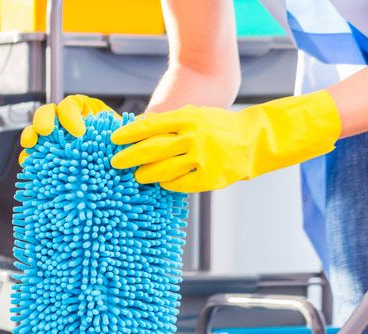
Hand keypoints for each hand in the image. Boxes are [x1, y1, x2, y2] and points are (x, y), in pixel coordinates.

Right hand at [19, 94, 115, 164]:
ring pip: (36, 130)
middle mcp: (64, 120)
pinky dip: (30, 158)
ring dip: (31, 136)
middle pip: (48, 112)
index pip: (71, 105)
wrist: (118, 160)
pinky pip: (34, 153)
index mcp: (83, 110)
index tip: (80, 132)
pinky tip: (29, 165)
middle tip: (46, 132)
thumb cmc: (122, 144)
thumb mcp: (124, 135)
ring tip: (30, 146)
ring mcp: (53, 136)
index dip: (71, 115)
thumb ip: (124, 133)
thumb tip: (130, 138)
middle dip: (44, 120)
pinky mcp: (46, 154)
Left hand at [110, 91, 340, 192]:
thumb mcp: (196, 115)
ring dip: (146, 174)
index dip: (129, 134)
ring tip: (138, 175)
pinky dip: (167, 184)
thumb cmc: (218, 127)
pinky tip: (161, 184)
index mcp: (188, 117)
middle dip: (129, 157)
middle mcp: (193, 136)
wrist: (254, 139)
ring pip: (163, 169)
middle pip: (152, 149)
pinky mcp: (209, 177)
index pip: (150, 125)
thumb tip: (138, 130)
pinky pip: (179, 184)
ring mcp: (202, 158)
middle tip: (115, 163)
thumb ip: (171, 123)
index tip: (113, 140)